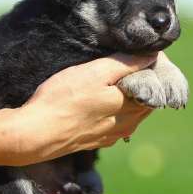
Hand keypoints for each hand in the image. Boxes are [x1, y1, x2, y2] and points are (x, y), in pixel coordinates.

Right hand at [8, 53, 157, 165]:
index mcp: (133, 106)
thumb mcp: (95, 72)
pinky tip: (101, 103)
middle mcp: (128, 124)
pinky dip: (115, 111)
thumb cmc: (63, 99)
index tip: (139, 52)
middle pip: (145, 99)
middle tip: (126, 63)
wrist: (36, 134)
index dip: (149, 66)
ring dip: (128, 97)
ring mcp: (113, 135)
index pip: (155, 84)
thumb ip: (126, 64)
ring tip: (112, 81)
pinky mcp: (97, 141)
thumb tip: (152, 56)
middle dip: (141, 82)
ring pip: (132, 112)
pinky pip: (116, 124)